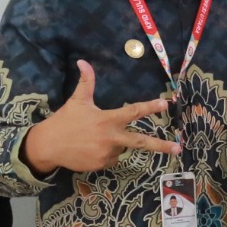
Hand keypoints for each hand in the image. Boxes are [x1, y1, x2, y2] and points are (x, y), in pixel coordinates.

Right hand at [17, 59, 179, 175]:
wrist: (48, 146)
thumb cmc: (64, 121)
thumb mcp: (77, 101)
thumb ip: (86, 82)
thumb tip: (83, 61)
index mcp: (107, 119)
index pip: (133, 111)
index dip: (150, 107)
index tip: (165, 104)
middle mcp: (111, 138)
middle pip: (141, 142)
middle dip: (162, 145)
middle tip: (178, 148)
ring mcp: (107, 154)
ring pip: (121, 148)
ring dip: (114, 143)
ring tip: (92, 139)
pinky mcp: (101, 165)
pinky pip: (110, 159)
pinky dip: (105, 154)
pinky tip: (90, 149)